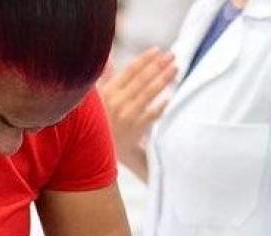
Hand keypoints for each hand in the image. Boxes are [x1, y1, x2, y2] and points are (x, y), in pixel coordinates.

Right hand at [98, 48, 176, 169]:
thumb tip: (109, 58)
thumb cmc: (97, 120)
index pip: (129, 71)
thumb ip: (104, 78)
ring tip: (175, 69)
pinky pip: (152, 115)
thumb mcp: (95, 98)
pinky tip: (170, 97)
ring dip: (163, 80)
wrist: (95, 150)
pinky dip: (161, 106)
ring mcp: (127, 115)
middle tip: (172, 56)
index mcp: (107, 92)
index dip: (144, 59)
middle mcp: (117, 102)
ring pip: (149, 94)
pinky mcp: (134, 129)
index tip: (157, 50)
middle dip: (158, 65)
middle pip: (142, 80)